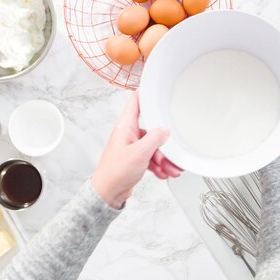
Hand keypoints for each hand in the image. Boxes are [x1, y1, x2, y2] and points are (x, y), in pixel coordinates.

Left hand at [91, 92, 181, 208]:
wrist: (108, 192)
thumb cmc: (116, 172)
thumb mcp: (140, 153)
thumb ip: (154, 138)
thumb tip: (164, 130)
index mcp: (125, 126)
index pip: (135, 102)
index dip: (145, 93)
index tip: (155, 87)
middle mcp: (128, 134)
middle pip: (151, 130)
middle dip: (164, 144)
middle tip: (171, 154)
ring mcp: (131, 147)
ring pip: (153, 147)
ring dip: (163, 159)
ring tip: (170, 169)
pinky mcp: (134, 159)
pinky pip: (150, 158)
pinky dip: (158, 165)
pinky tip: (163, 173)